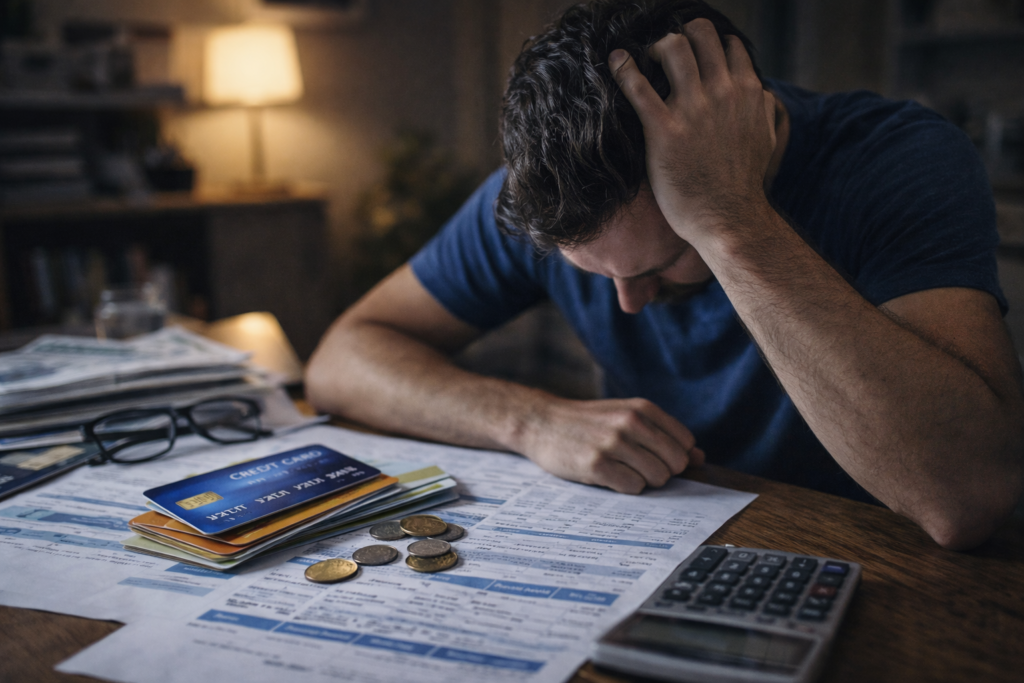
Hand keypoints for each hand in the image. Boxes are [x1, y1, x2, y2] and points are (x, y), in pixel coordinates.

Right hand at [521, 397, 704, 493]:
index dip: (674, 456)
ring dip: (643, 480)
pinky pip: (633, 488)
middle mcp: (630, 422)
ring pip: (657, 478)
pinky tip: (609, 476)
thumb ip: (664, 434)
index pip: (685, 443)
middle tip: (636, 466)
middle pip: (675, 463)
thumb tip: (700, 458)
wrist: (541, 422)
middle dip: (661, 471)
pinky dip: (625, 487)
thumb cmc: (588, 423)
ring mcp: (613, 444)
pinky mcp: (596, 465)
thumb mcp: (626, 416)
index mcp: (642, 408)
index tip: (654, 457)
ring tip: (621, 470)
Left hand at [608, 19, 776, 243]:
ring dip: (655, 47)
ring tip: (644, 60)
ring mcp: (692, 110)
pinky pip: (639, 87)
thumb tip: (758, 92)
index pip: (728, 44)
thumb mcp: (767, 138)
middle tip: (665, 54)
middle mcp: (722, 93)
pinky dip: (623, 68)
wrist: (729, 219)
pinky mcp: (664, 131)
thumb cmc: (744, 183)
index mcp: (747, 92)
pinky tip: (615, 61)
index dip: (708, 43)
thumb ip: (763, 108)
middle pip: (700, 34)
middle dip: (681, 36)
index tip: (693, 54)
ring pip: (673, 48)